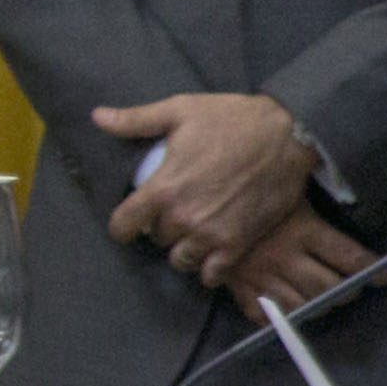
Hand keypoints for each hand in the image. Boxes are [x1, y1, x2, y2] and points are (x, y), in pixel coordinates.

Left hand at [98, 91, 318, 290]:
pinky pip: (212, 274)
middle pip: (156, 240)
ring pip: (181, 260)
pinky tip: (211, 254)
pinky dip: (208, 269)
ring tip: (190, 233)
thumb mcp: (179, 111)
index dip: (122, 225)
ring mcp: (212, 234)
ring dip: (182, 249)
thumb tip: (97, 117)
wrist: (289, 134)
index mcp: (163, 189)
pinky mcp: (240, 243)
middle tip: (172, 214)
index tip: (129, 221)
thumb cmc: (232, 119)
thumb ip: (135, 120)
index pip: (123, 225)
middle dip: (159, 228)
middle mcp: (183, 217)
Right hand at [221, 207, 370, 321]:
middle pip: (330, 288)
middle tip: (350, 288)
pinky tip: (288, 309)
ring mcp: (261, 276)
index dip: (378, 270)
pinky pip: (267, 317)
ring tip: (322, 298)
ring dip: (318, 306)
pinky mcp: (239, 289)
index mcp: (302, 229)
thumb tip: (359, 203)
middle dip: (347, 292)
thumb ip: (317, 209)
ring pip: (303, 307)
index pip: (351, 257)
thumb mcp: (289, 194)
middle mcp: (284, 256)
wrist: (199, 206)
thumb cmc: (251, 194)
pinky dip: (282, 318)